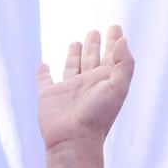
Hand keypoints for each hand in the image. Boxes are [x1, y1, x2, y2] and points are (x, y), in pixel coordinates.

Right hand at [36, 25, 134, 151]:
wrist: (73, 139)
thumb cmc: (98, 116)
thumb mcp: (118, 87)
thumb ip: (124, 63)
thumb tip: (122, 40)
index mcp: (104, 81)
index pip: (111, 56)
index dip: (114, 42)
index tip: (116, 28)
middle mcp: (87, 83)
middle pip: (92, 59)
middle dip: (94, 45)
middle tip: (95, 32)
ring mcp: (68, 89)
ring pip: (71, 66)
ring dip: (74, 55)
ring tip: (77, 42)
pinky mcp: (48, 95)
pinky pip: (45, 80)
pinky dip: (43, 73)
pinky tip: (43, 65)